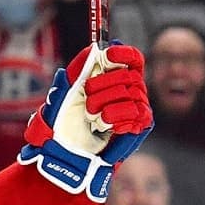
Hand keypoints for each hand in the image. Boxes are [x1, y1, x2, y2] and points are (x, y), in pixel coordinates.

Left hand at [19, 42, 153, 200]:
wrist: (67, 155)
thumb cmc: (65, 125)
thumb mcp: (65, 93)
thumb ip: (77, 70)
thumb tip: (92, 49)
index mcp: (114, 79)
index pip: (133, 59)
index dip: (123, 54)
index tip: (107, 55)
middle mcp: (129, 92)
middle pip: (131, 75)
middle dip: (104, 85)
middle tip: (87, 101)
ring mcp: (136, 109)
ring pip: (133, 94)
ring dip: (107, 104)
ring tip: (92, 118)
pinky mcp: (140, 127)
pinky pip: (137, 113)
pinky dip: (118, 117)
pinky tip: (105, 126)